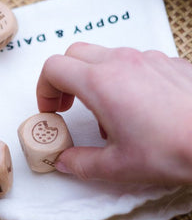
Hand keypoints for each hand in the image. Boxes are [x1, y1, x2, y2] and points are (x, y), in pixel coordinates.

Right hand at [36, 42, 191, 184]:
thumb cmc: (174, 150)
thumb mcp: (120, 166)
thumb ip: (82, 163)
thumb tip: (64, 161)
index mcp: (100, 82)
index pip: (53, 68)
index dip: (44, 88)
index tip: (52, 110)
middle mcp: (120, 62)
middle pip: (74, 54)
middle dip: (64, 77)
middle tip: (69, 104)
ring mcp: (146, 57)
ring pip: (103, 55)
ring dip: (93, 77)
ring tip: (108, 110)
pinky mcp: (167, 61)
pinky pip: (133, 60)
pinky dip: (122, 76)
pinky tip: (139, 105)